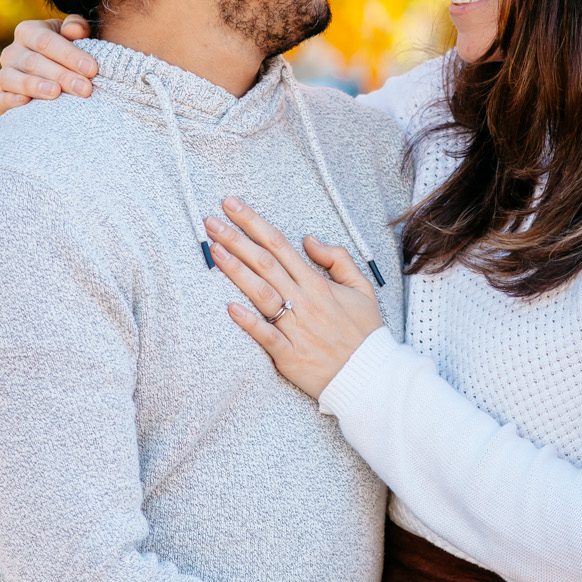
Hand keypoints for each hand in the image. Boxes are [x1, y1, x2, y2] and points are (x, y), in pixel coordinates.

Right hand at [0, 15, 96, 112]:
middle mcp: (12, 52)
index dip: (69, 55)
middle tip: (85, 88)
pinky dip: (11, 101)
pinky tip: (26, 103)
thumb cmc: (66, 53)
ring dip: (35, 86)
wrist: (52, 77)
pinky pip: (0, 99)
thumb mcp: (74, 36)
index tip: (92, 69)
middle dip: (61, 75)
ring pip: (13, 79)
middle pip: (33, 62)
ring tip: (56, 93)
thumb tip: (75, 30)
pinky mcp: (0, 98)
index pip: (46, 41)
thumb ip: (77, 28)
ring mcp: (4, 75)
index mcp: (28, 31)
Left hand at [206, 195, 382, 399]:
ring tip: (214, 251)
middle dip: (236, 239)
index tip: (232, 205)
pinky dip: (249, 322)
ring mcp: (296, 328)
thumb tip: (309, 239)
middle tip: (211, 221)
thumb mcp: (362, 288)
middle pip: (265, 263)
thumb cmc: (364, 332)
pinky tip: (230, 308)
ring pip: (262, 293)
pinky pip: (266, 337)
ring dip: (236, 271)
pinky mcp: (290, 355)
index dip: (254, 223)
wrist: (370, 376)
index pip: (280, 245)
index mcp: (317, 284)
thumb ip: (338, 259)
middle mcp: (304, 301)